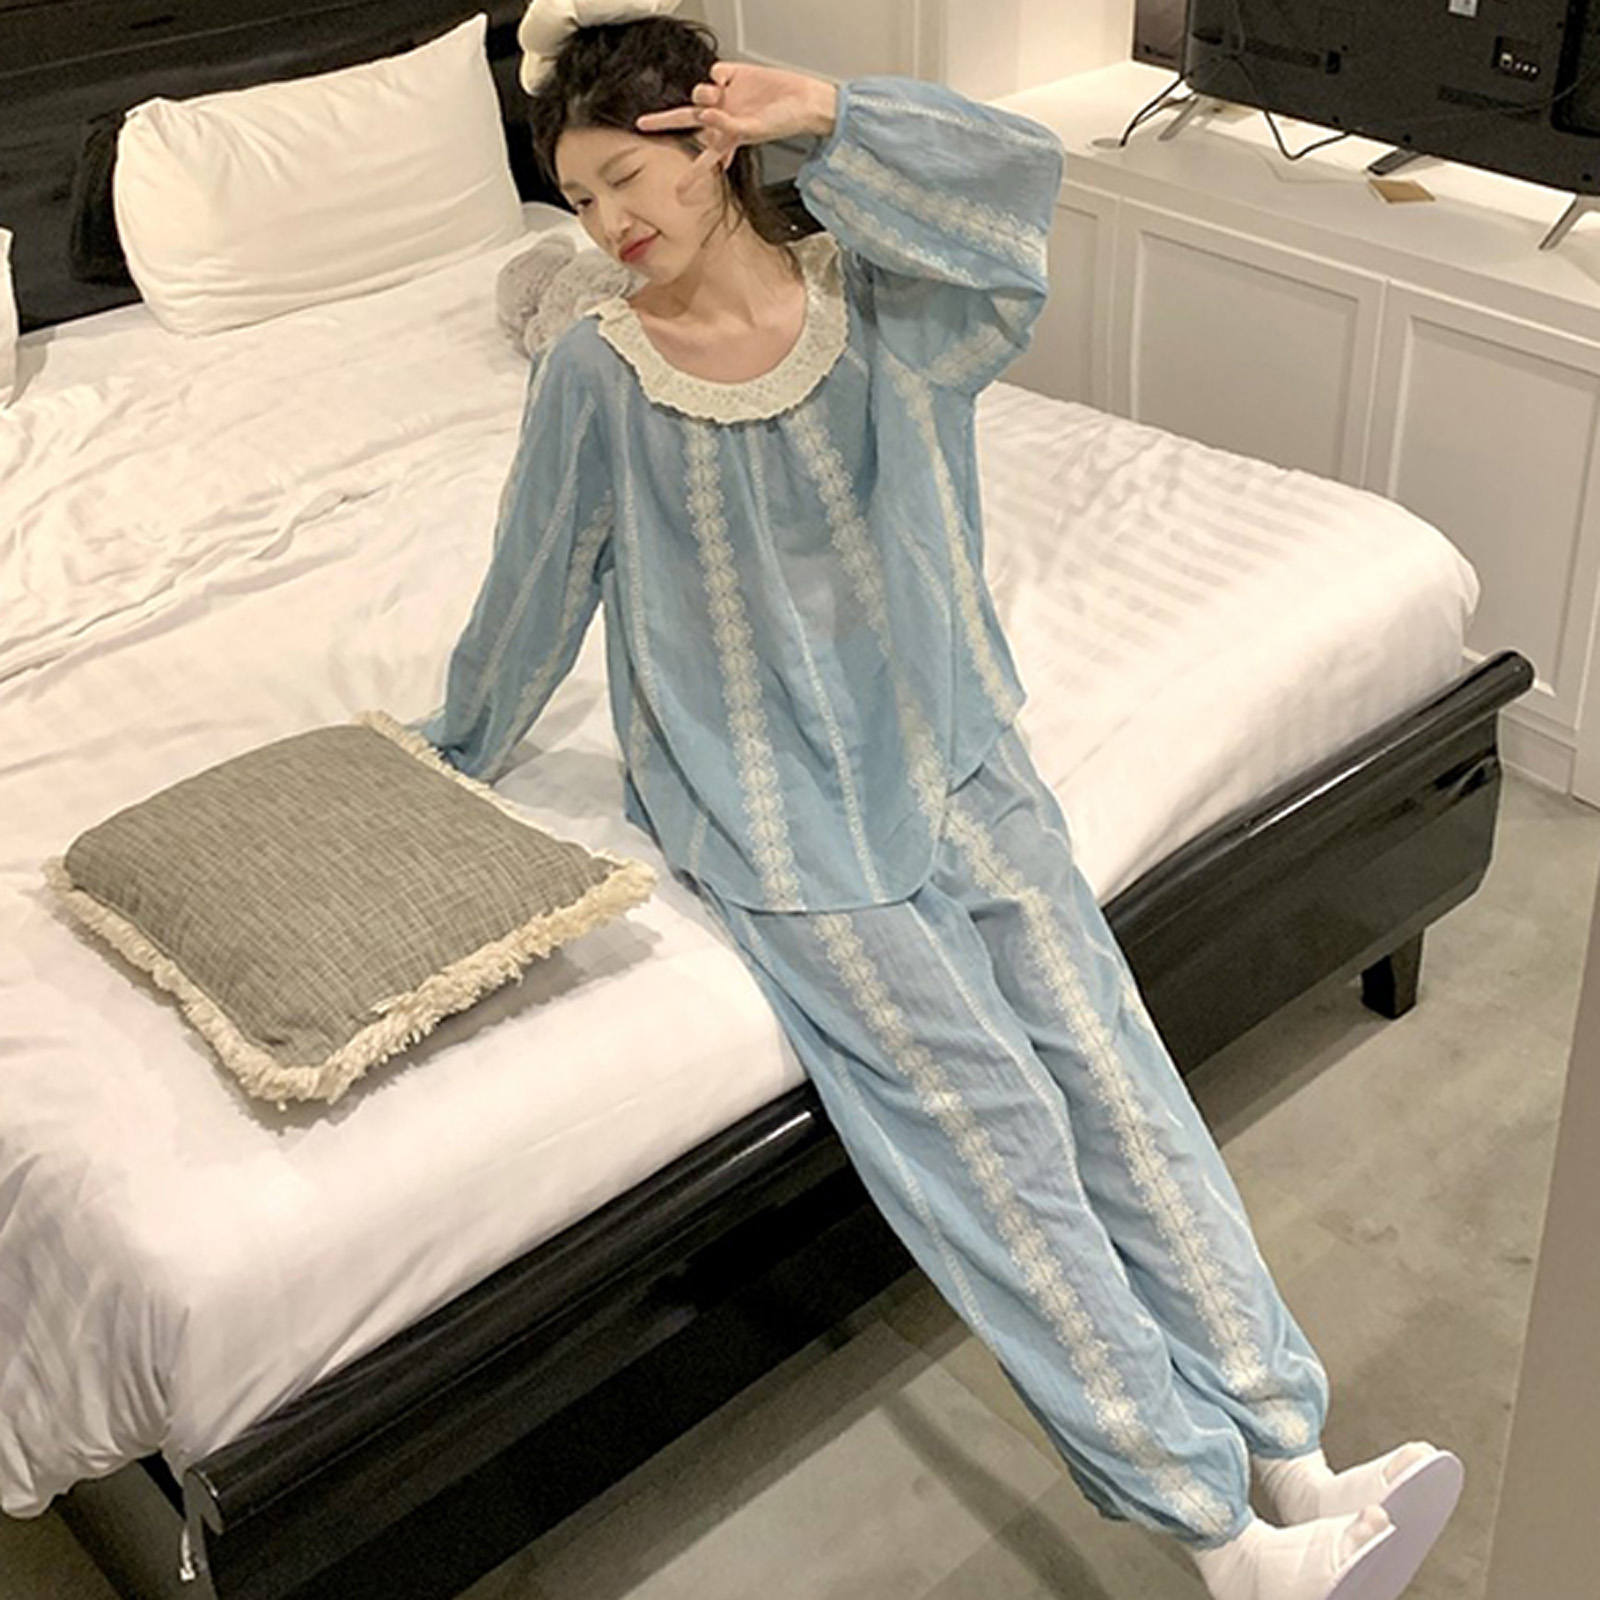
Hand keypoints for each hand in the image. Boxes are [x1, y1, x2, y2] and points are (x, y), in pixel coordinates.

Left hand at [636, 62, 836, 198]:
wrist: (803, 100)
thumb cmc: (785, 122)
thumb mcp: (752, 132)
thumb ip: (727, 127)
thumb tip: (706, 115)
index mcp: (726, 138)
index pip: (703, 158)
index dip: (692, 175)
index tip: (678, 194)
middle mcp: (722, 117)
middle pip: (685, 119)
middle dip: (663, 121)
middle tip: (643, 125)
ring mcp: (726, 96)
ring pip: (699, 92)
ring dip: (706, 94)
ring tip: (721, 97)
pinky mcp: (733, 75)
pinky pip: (715, 72)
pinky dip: (719, 76)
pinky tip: (728, 81)